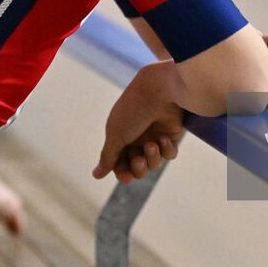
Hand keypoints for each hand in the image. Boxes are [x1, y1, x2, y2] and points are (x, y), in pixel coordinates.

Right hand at [93, 64, 184, 183]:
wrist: (158, 89)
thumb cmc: (132, 111)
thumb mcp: (115, 135)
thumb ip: (108, 157)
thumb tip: (96, 175)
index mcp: (121, 136)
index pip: (120, 163)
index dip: (123, 173)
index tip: (126, 177)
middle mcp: (137, 137)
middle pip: (138, 167)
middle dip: (138, 168)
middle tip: (138, 160)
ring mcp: (155, 136)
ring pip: (154, 163)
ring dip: (152, 158)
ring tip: (151, 145)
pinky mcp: (172, 135)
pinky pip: (169, 154)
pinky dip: (166, 150)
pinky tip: (163, 138)